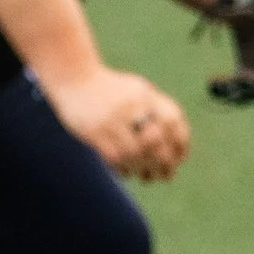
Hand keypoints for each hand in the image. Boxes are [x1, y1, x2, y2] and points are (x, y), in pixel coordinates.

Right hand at [47, 65, 191, 181]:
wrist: (73, 78)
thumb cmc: (110, 88)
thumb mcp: (137, 91)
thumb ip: (158, 110)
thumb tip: (179, 143)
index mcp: (145, 95)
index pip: (172, 121)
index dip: (180, 143)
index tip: (180, 158)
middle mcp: (130, 106)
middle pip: (155, 140)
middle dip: (164, 162)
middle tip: (166, 174)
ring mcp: (111, 119)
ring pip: (135, 152)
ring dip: (143, 168)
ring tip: (146, 176)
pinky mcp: (93, 131)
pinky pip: (114, 157)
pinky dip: (124, 168)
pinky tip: (127, 172)